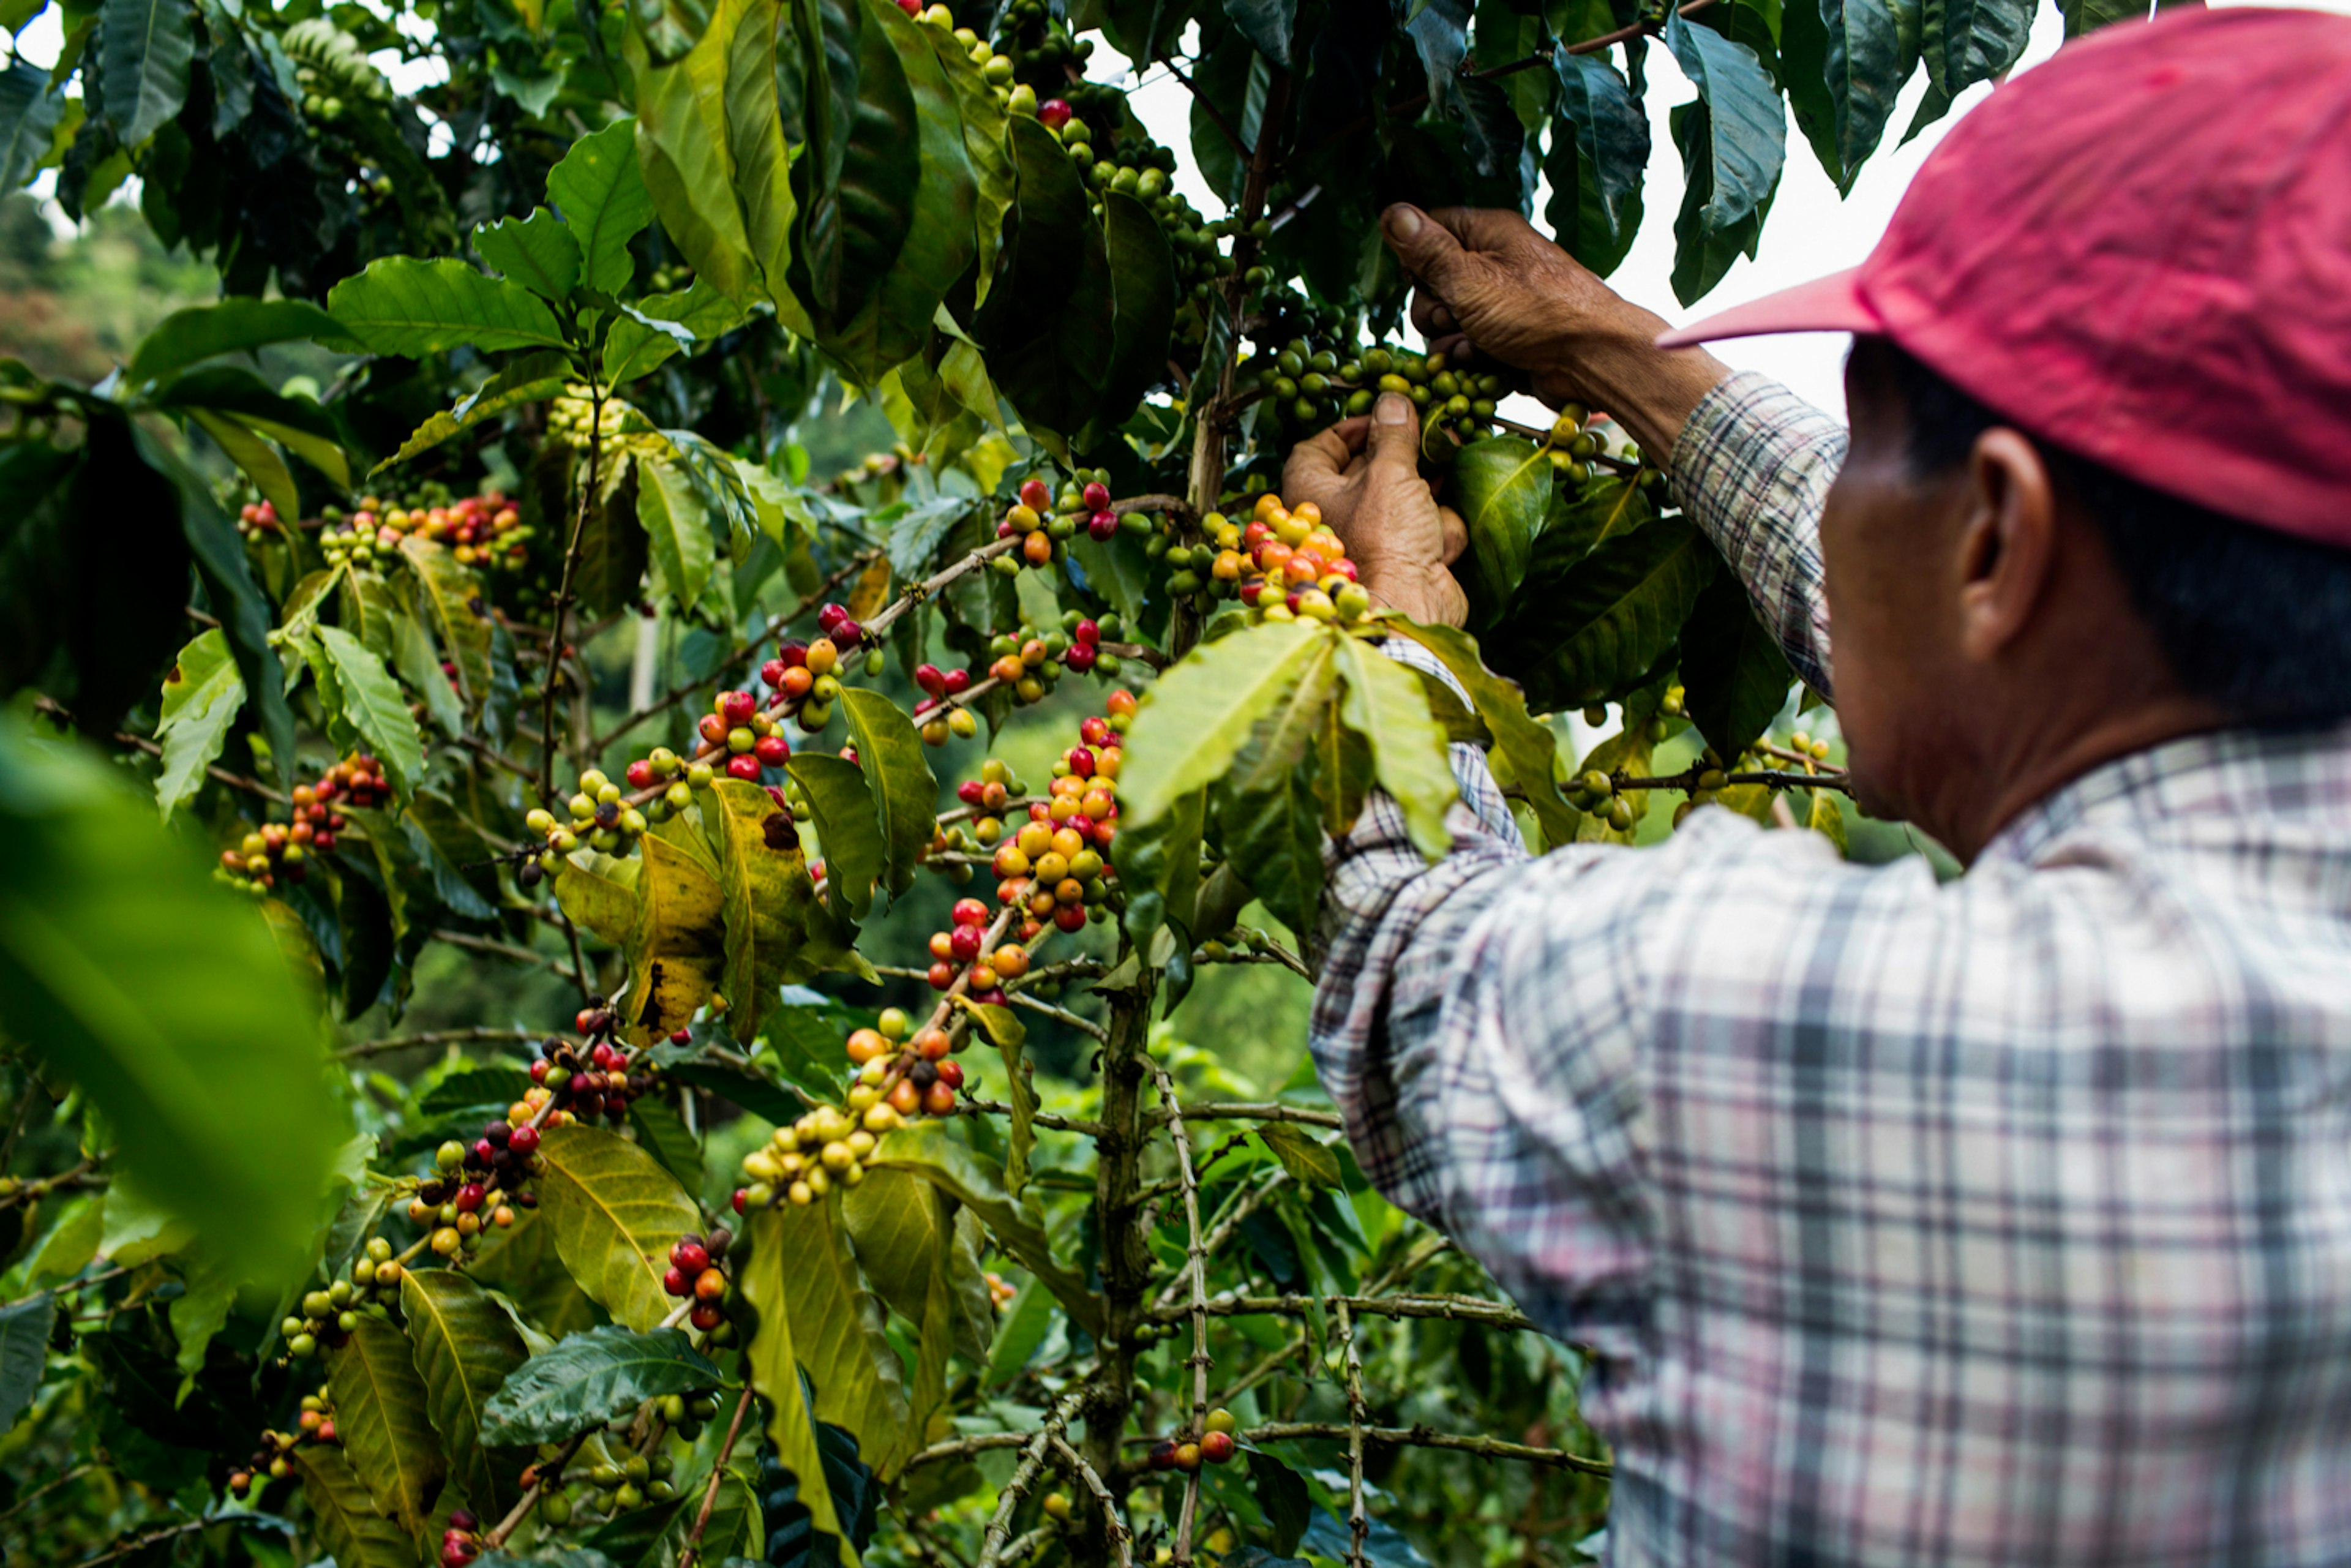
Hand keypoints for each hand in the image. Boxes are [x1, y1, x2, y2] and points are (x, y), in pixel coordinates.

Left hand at [1283, 394, 1469, 627]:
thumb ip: (1393, 435)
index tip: (1380, 416)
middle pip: (1367, 470)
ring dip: (1428, 488)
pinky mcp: (1404, 560)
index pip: (1317, 448)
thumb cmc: (1383, 540)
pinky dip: (1438, 530)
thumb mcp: (1389, 473)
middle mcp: (1336, 516)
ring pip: (1403, 498)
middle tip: (1429, 431)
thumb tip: (1392, 401)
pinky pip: (1423, 529)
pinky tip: (1441, 538)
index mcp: (1310, 491)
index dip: (1348, 428)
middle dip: (1402, 452)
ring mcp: (1371, 539)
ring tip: (1447, 463)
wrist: (1409, 608)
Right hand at [1380, 204, 1729, 461]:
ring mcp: (1500, 301)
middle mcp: (1494, 262)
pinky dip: (1469, 357)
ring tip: (1474, 345)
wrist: (1594, 359)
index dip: (1416, 259)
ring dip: (1448, 339)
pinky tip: (1484, 362)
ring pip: (1445, 319)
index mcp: (1488, 232)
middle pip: (1431, 282)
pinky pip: (1467, 344)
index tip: (1423, 280)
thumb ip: (1427, 251)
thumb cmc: (1539, 313)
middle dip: (1432, 309)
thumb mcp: (1471, 279)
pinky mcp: (1505, 335)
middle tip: (1454, 318)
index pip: (1430, 229)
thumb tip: (1391, 212)